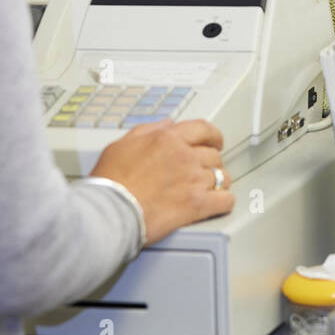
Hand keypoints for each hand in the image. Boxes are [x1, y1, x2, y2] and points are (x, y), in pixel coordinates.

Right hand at [90, 118, 233, 244]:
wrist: (109, 211)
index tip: (215, 142)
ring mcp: (193, 180)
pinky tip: (216, 205)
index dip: (214, 136)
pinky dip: (224, 202)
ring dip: (218, 183)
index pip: (204, 129)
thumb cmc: (110, 181)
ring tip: (210, 190)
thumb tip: (167, 124)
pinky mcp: (197, 204)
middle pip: (214, 155)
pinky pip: (225, 200)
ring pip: (222, 177)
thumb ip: (148, 130)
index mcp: (168, 138)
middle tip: (204, 172)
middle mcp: (184, 155)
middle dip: (211, 164)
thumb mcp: (123, 144)